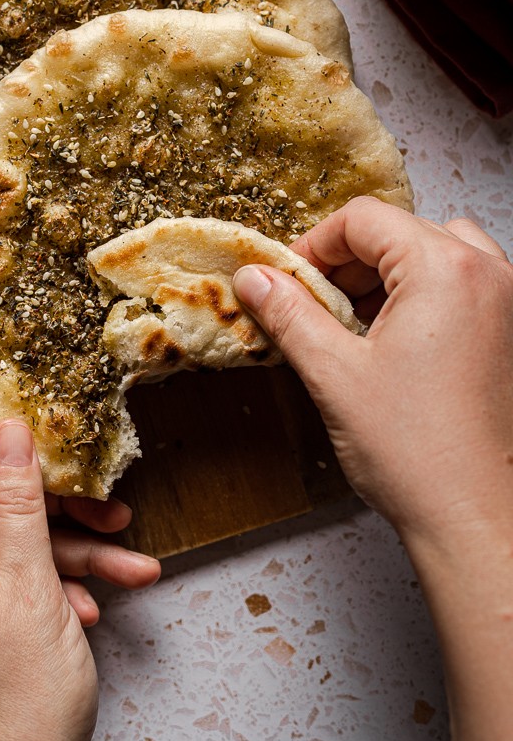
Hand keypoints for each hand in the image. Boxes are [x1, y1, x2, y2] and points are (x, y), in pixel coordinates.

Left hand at [0, 421, 159, 740]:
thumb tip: (9, 429)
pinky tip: (106, 597)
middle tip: (108, 504)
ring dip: (76, 547)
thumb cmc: (16, 698)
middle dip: (57, 503)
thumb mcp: (30, 582)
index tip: (36, 435)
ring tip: (131, 560)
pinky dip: (62, 582)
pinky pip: (18, 578)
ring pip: (15, 541)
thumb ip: (18, 499)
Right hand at [233, 197, 512, 740]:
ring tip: (350, 323)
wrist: (475, 520)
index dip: (314, 244)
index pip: (364, 219)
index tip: (287, 279)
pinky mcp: (510, 335)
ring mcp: (507, 304)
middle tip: (311, 303)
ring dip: (386, 276)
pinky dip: (420, 296)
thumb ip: (288, 313)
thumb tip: (254, 277)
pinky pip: (460, 286)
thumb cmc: (415, 454)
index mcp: (445, 270)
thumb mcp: (332, 373)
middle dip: (348, 263)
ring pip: (434, 254)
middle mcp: (487, 275)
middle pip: (400, 231)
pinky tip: (387, 343)